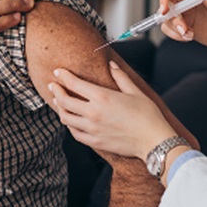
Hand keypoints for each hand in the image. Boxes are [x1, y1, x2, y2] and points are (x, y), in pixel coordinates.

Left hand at [49, 62, 175, 159]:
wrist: (153, 140)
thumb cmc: (147, 116)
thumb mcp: (135, 91)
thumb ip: (120, 77)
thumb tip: (111, 65)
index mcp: (102, 97)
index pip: (74, 84)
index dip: (63, 76)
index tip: (58, 72)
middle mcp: (93, 113)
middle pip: (64, 100)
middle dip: (56, 91)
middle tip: (53, 86)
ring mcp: (92, 129)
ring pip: (66, 117)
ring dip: (60, 108)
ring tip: (59, 102)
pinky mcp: (95, 141)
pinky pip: (75, 133)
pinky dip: (69, 125)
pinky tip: (70, 121)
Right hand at [157, 0, 206, 72]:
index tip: (165, 10)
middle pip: (168, 4)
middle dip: (173, 18)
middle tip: (184, 28)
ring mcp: (186, 13)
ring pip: (167, 18)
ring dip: (175, 29)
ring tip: (189, 35)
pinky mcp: (184, 26)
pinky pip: (170, 29)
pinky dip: (176, 35)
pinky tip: (189, 37)